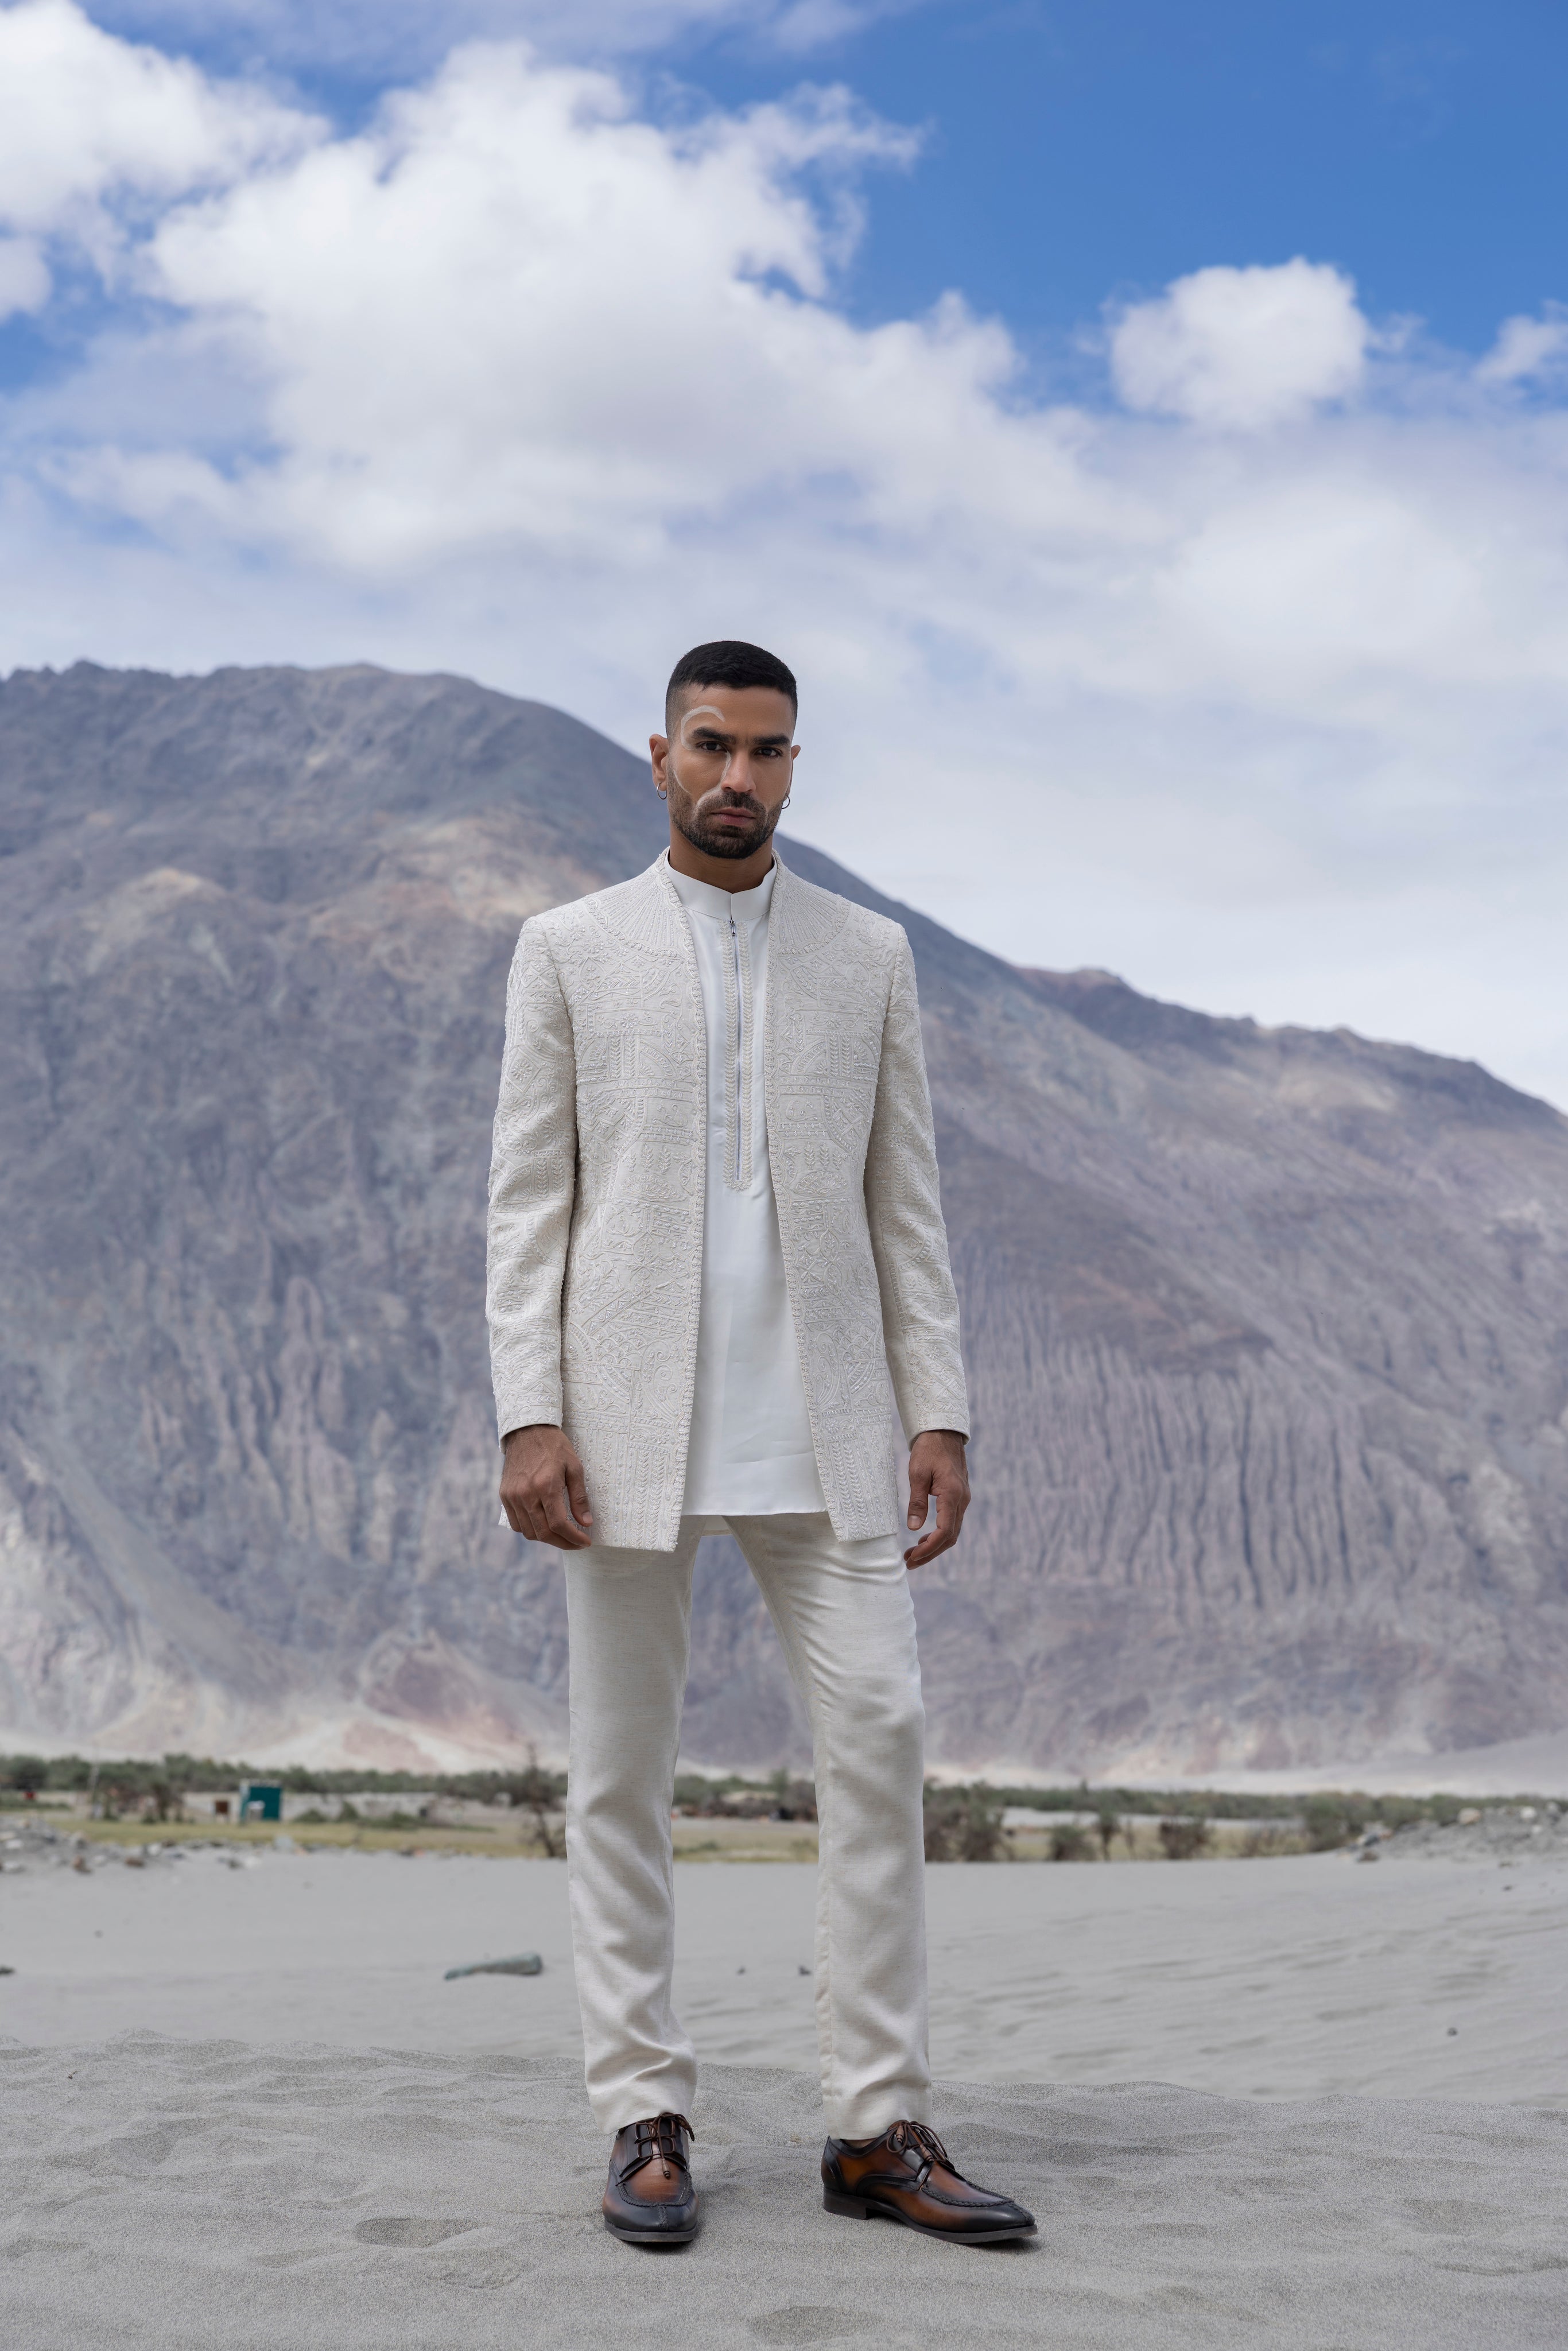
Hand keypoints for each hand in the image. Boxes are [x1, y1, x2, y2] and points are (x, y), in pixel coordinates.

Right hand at [500, 1424, 593, 1549]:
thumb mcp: (574, 1468)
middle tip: (576, 1543)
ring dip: (546, 1539)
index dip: (573, 1538)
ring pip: (528, 1532)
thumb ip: (579, 1498)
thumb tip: (586, 1523)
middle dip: (563, 1543)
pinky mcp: (504, 1495)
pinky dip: (530, 1530)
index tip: (584, 1541)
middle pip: (543, 1533)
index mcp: (546, 1485)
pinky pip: (516, 1523)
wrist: (528, 1430)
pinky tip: (543, 1524)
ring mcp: (512, 1496)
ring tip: (561, 1534)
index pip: (559, 1524)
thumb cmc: (555, 1447)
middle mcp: (526, 1493)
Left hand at [904, 1429, 968, 1569]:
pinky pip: (952, 1521)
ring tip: (913, 1554)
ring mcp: (963, 1499)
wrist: (943, 1432)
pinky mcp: (959, 1497)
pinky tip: (924, 1537)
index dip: (929, 1548)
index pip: (944, 1532)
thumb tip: (914, 1528)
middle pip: (950, 1537)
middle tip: (909, 1562)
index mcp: (952, 1495)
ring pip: (952, 1531)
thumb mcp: (917, 1474)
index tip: (913, 1556)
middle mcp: (962, 1500)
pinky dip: (939, 1534)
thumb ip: (917, 1502)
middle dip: (930, 1552)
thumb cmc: (928, 1450)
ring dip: (934, 1545)